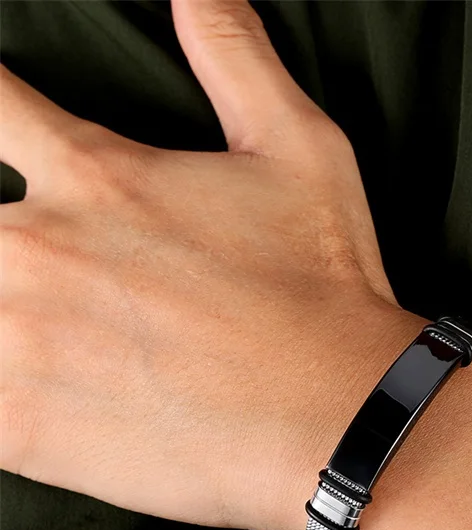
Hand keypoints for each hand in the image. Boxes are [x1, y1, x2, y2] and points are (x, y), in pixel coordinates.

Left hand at [0, 0, 419, 529]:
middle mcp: (40, 253)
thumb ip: (235, 58)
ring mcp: (21, 345)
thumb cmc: (325, 292)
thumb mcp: (302, 153)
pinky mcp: (24, 430)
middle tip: (32, 254)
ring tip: (26, 318)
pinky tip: (20, 379)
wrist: (339, 421)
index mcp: (97, 178)